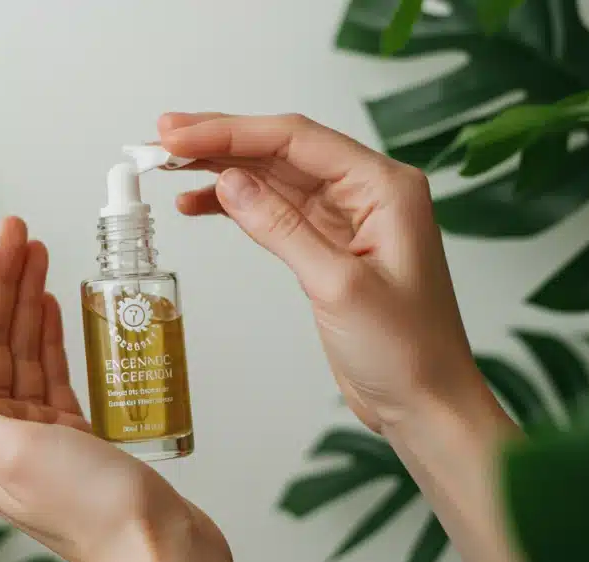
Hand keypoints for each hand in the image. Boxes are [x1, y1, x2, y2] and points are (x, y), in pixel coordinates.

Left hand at [0, 219, 262, 561]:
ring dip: (24, 300)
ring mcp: (37, 436)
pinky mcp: (75, 437)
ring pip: (22, 352)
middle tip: (13, 231)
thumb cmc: (93, 510)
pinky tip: (48, 304)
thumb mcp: (15, 453)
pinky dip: (49, 335)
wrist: (159, 549)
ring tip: (34, 251)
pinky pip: (52, 373)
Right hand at [160, 112, 492, 433]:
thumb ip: (282, 228)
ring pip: (274, 178)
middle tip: (163, 137)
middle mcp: (367, 193)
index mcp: (384, 188)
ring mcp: (348, 219)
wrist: (425, 404)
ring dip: (222, 169)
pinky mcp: (330, 247)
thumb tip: (229, 182)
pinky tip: (200, 203)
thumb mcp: (339, 286)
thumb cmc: (408, 351)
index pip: (296, 139)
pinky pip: (277, 211)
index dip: (232, 131)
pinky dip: (237, 206)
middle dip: (221, 141)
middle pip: (282, 149)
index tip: (180, 133)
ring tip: (169, 165)